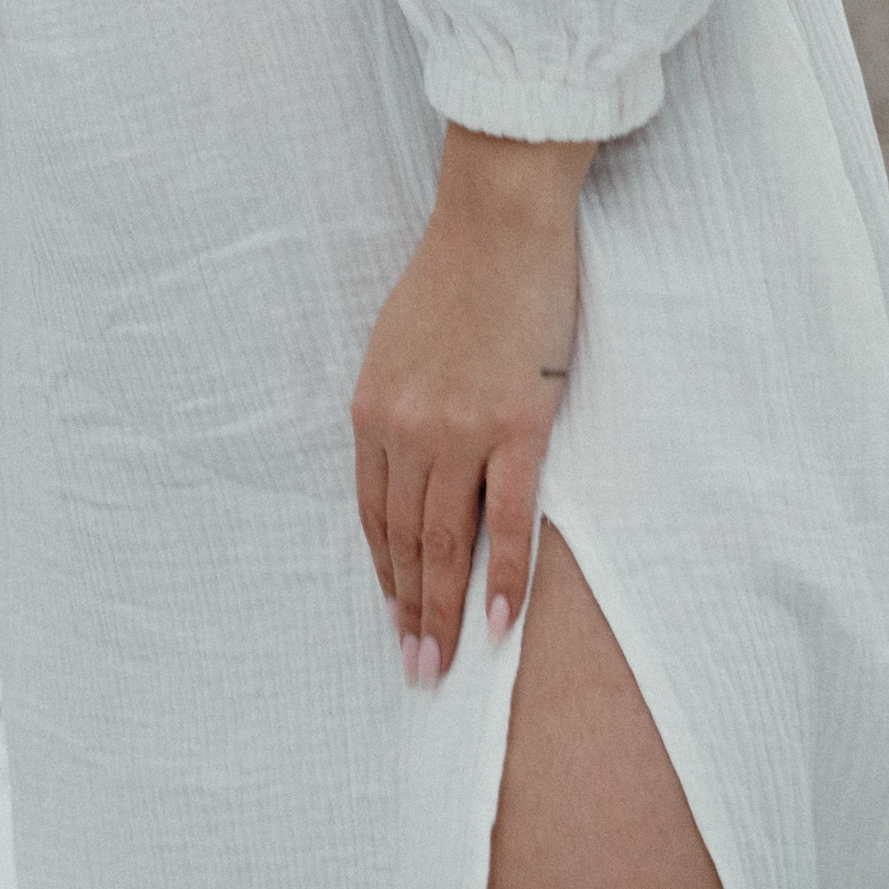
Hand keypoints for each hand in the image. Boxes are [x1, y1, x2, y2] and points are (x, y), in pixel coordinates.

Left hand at [350, 128, 587, 685]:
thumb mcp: (400, 343)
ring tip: (447, 664)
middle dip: (408, 609)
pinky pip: (506, 520)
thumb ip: (401, 404)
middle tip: (416, 668)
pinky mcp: (516, 424)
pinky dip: (503, 577)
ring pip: (446, 541)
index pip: (372, 511)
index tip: (394, 611)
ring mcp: (460, 430)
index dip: (384, 569)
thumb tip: (410, 460)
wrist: (498, 220)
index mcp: (373, 407)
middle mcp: (406, 426)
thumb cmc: (456, 273)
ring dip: (445, 611)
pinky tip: (501, 623)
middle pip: (403, 538)